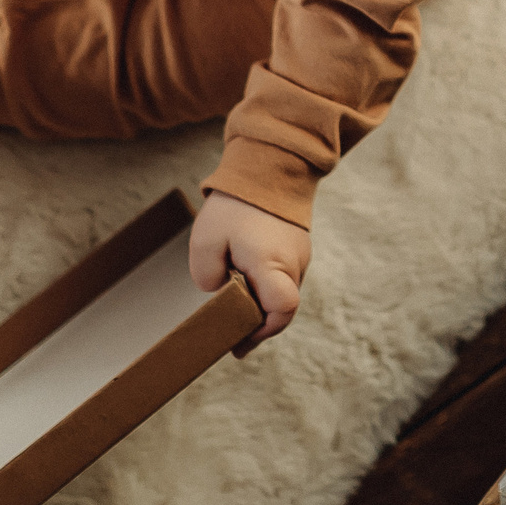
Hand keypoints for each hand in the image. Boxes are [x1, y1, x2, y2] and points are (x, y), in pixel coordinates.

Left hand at [189, 190, 309, 353]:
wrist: (269, 165)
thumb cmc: (235, 204)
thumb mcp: (205, 240)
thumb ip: (207, 275)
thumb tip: (218, 292)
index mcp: (272, 263)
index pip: (282, 309)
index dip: (263, 331)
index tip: (241, 339)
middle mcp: (293, 264)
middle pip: (283, 309)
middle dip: (259, 325)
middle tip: (234, 338)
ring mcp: (300, 256)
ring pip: (284, 294)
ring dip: (263, 305)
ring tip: (236, 308)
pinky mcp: (298, 248)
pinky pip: (284, 277)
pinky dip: (268, 287)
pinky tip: (248, 283)